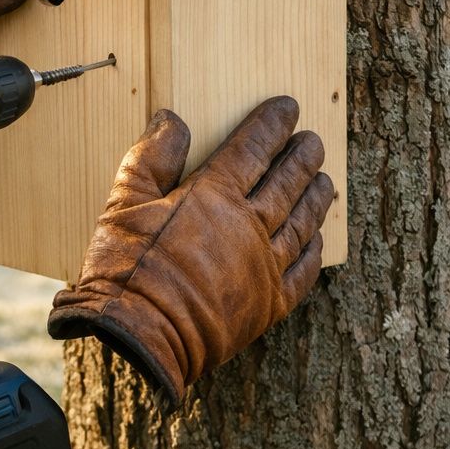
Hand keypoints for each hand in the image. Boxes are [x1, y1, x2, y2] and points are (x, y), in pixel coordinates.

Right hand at [48, 97, 334, 406]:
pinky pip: (303, 273)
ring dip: (316, 198)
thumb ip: (151, 158)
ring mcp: (264, 266)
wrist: (139, 340)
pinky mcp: (269, 305)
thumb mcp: (124, 204)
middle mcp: (248, 226)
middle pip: (287, 181)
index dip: (272, 124)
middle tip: (314, 141)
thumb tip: (172, 121)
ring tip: (325, 181)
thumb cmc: (126, 271)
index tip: (288, 108)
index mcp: (214, 196)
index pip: (253, 148)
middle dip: (303, 156)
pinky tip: (318, 241)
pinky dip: (314, 252)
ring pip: (303, 223)